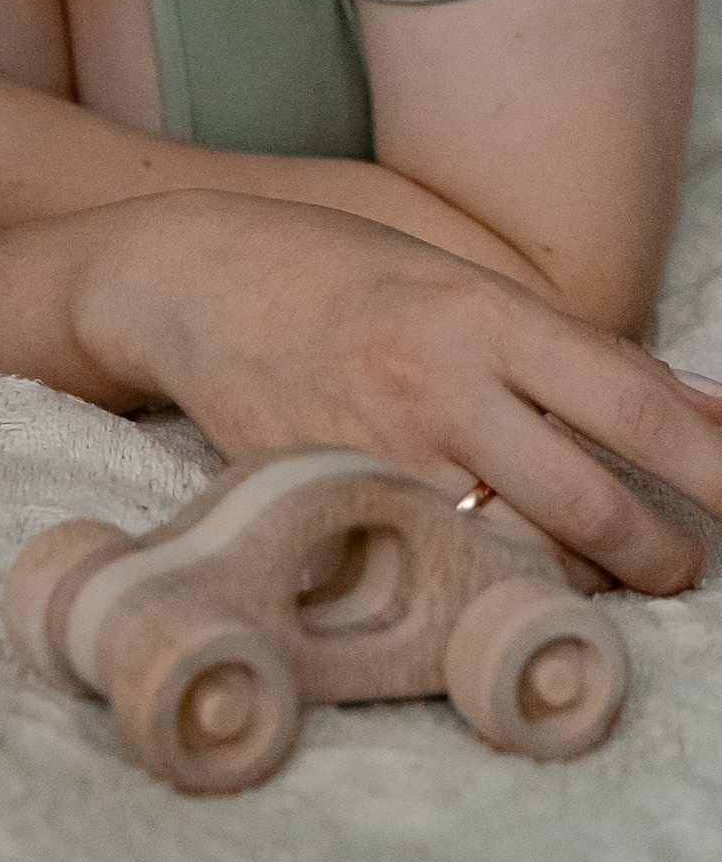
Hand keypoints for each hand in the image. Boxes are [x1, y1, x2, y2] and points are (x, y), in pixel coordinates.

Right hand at [85, 191, 721, 597]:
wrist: (193, 280)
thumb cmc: (345, 275)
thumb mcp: (469, 281)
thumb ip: (581, 351)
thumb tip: (706, 408)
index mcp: (487, 316)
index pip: (636, 405)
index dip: (718, 469)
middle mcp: (440, 388)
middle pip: (590, 509)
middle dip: (662, 558)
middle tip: (680, 566)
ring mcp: (380, 456)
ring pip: (519, 561)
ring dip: (578, 583)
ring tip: (593, 572)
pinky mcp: (331, 506)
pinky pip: (433, 574)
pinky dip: (481, 586)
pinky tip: (497, 576)